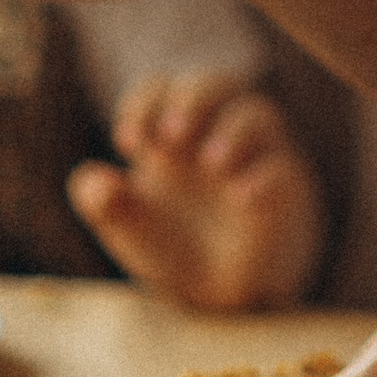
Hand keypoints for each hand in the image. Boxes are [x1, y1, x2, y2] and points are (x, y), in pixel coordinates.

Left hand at [68, 78, 325, 311]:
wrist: (222, 292)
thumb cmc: (172, 245)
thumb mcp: (128, 229)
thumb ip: (102, 203)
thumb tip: (94, 178)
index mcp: (174, 134)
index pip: (164, 89)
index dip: (146, 102)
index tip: (129, 142)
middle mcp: (217, 133)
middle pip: (216, 84)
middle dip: (193, 99)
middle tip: (171, 136)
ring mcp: (255, 158)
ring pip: (257, 115)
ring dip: (232, 131)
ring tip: (210, 162)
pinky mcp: (283, 190)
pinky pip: (281, 168)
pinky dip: (263, 176)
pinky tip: (241, 196)